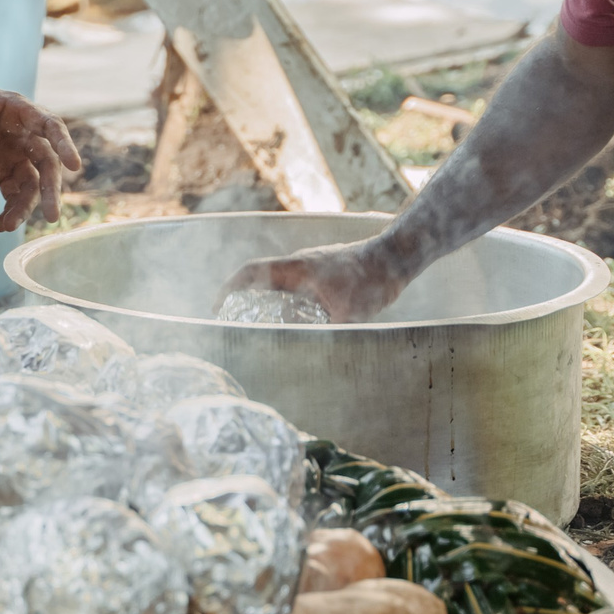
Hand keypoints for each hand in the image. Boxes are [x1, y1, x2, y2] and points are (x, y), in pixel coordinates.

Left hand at [0, 82, 81, 231]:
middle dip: (50, 189)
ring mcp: (13, 154)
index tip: (73, 165)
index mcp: (17, 110)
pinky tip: (1, 225)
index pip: (49, 125)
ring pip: (31, 183)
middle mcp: (22, 134)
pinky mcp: (0, 171)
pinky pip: (12, 194)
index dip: (63, 143)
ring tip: (9, 225)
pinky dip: (10, 210)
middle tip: (52, 216)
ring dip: (25, 206)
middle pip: (46, 162)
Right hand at [223, 237, 416, 324]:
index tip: (217, 307)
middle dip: (242, 300)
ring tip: (259, 329)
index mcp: (296, 267)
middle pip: (260, 279)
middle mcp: (300, 266)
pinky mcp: (325, 276)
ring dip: (265, 303)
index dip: (229, 288)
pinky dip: (286, 305)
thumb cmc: (371, 277)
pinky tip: (294, 325)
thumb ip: (326, 334)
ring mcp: (312, 269)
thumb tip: (309, 357)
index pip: (251, 272)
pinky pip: (297, 290)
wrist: (397, 257)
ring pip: (279, 285)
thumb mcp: (347, 312)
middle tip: (233, 324)